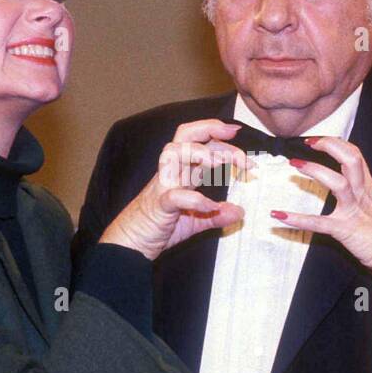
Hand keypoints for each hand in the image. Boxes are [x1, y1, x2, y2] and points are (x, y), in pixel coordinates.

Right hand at [101, 119, 249, 260]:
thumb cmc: (158, 227)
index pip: (201, 144)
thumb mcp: (194, 222)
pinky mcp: (159, 206)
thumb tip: (239, 212)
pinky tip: (211, 206)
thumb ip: (216, 216)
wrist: (130, 243)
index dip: (221, 138)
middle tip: (234, 135)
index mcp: (182, 173)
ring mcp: (163, 187)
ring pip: (173, 153)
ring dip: (199, 152)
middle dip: (210, 129)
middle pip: (185, 136)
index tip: (241, 139)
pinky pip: (175, 196)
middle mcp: (172, 174)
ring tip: (219, 163)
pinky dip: (196, 199)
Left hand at [271, 136, 371, 282]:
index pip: (355, 156)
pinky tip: (279, 216)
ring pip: (337, 183)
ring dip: (315, 171)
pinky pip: (319, 223)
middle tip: (308, 143)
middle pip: (350, 159)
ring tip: (295, 165)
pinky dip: (297, 219)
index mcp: (370, 189)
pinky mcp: (345, 230)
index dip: (337, 144)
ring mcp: (354, 211)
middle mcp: (363, 195)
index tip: (319, 140)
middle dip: (330, 146)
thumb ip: (367, 199)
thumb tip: (356, 193)